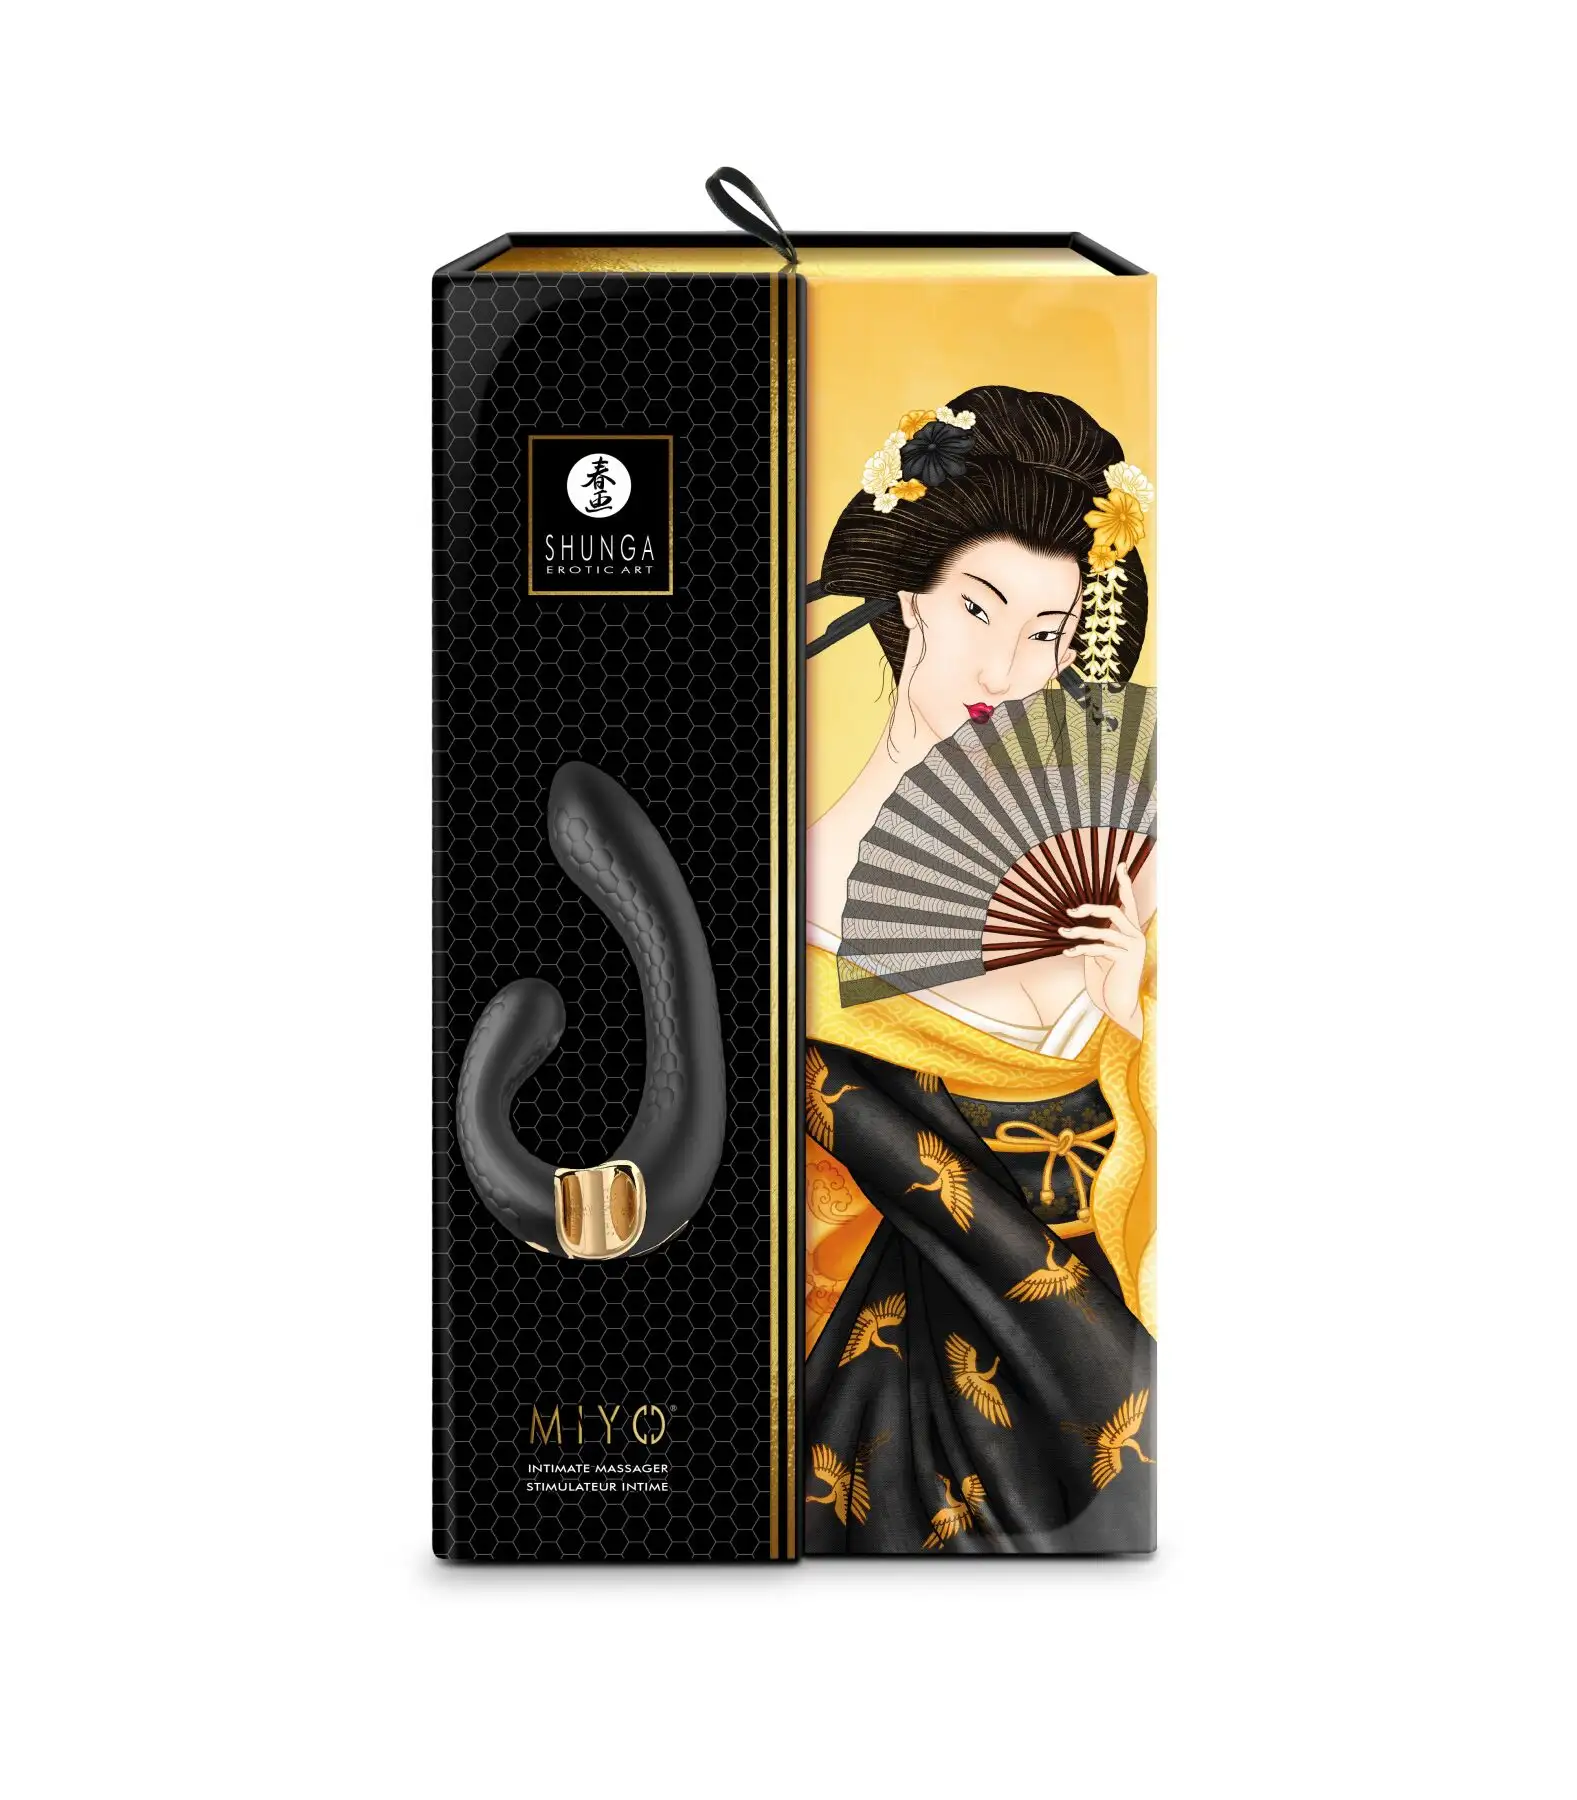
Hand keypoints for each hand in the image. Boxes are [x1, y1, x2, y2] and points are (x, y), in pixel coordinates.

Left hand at [1060, 863, 1146, 1039]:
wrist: (1120, 1005)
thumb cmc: (1108, 980)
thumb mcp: (1100, 954)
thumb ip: (1097, 937)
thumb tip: (1079, 925)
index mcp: (1131, 931)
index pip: (1128, 902)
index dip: (1124, 883)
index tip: (1119, 865)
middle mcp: (1135, 935)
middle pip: (1114, 910)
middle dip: (1090, 908)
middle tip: (1071, 911)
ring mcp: (1133, 947)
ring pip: (1102, 930)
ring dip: (1079, 931)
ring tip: (1063, 932)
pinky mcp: (1126, 959)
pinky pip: (1098, 948)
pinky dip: (1080, 949)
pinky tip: (1068, 953)